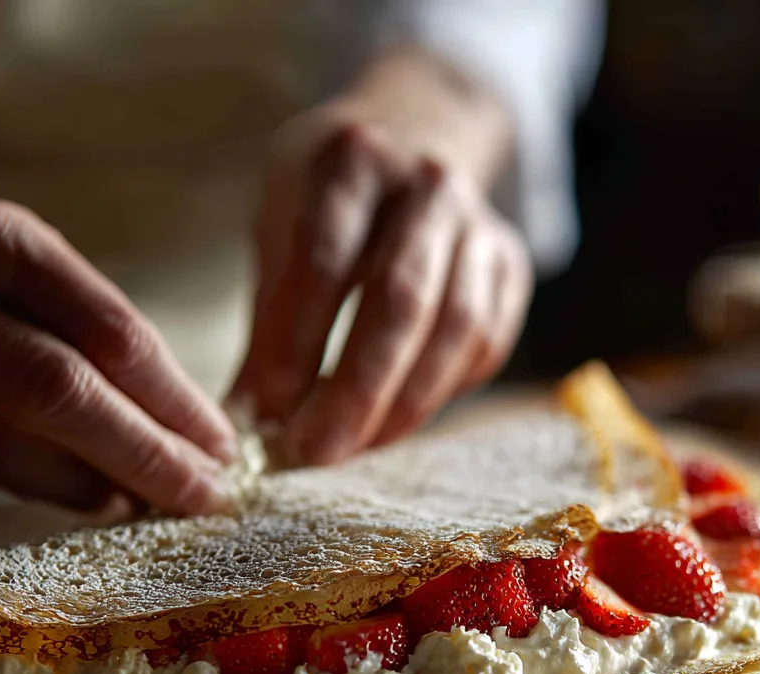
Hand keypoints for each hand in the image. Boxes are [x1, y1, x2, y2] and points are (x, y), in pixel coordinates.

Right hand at [0, 200, 237, 512]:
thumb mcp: (40, 281)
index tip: (223, 444)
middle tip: (208, 492)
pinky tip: (107, 499)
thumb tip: (193, 431)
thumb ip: (101, 337)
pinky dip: (60, 491)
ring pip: (21, 444)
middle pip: (66, 391)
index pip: (115, 336)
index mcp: (2, 246)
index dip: (179, 403)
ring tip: (166, 503)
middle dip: (149, 454)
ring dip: (107, 487)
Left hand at [232, 96, 532, 464]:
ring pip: (456, 328)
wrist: (419, 137)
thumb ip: (270, 317)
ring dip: (406, 403)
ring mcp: (479, 225)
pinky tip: (400, 417)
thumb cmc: (331, 197)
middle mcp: (428, 185)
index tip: (268, 409)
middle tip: (317, 451)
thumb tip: (250, 417)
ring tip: (358, 447)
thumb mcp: (281, 224)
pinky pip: (486, 343)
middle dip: (357, 389)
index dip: (295, 345)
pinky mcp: (509, 265)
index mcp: (355, 161)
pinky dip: (444, 391)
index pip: (323, 265)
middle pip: (399, 300)